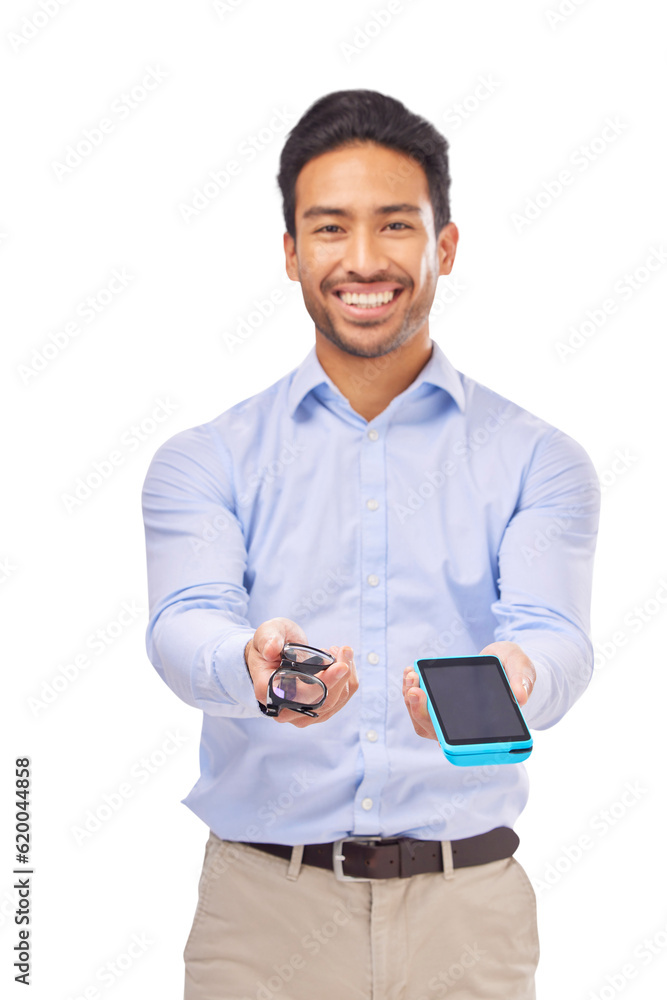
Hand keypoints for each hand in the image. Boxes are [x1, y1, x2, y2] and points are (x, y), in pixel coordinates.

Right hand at [244, 616, 357, 727]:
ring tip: (340, 651)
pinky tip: (341, 661)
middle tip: (345, 650)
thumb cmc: (268, 644)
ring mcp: (302, 713)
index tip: (341, 666)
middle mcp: (284, 710)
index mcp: (268, 692)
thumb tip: (271, 649)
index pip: (300, 695)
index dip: (324, 682)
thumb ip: (268, 639)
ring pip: (335, 701)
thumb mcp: (265, 634)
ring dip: (346, 675)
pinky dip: (347, 679)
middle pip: (323, 702)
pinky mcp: (317, 710)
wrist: (272, 655)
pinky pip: (341, 699)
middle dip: (341, 676)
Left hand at [403, 641, 535, 740]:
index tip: (432, 713)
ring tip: (412, 675)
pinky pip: (421, 703)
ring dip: (411, 699)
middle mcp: (464, 726)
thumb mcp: (522, 668)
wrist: (506, 661)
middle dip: (419, 710)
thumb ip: (522, 680)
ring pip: (423, 719)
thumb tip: (520, 697)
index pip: (460, 742)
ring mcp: (450, 716)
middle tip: (416, 688)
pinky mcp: (441, 703)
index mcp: (486, 727)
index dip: (442, 734)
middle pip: (433, 730)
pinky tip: (412, 672)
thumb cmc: (515, 669)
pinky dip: (412, 688)